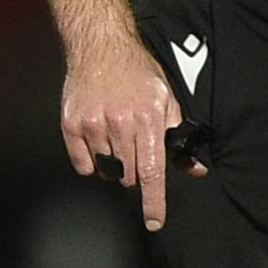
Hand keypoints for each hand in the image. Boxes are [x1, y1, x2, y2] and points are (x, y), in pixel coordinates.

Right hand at [59, 25, 197, 232]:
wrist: (101, 46)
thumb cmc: (137, 72)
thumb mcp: (166, 99)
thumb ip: (179, 137)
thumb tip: (196, 168)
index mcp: (147, 119)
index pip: (152, 172)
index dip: (154, 202)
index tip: (155, 222)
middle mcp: (119, 124)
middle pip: (129, 176)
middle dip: (136, 171)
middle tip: (136, 148)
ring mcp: (92, 125)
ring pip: (107, 171)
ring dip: (115, 164)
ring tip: (116, 136)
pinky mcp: (72, 125)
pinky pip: (83, 165)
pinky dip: (92, 161)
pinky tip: (98, 140)